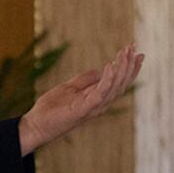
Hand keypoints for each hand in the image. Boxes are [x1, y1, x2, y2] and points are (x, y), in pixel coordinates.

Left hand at [17, 44, 143, 154]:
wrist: (36, 125)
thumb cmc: (51, 109)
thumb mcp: (69, 88)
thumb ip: (84, 80)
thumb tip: (99, 70)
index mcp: (97, 99)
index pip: (118, 83)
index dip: (129, 69)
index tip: (137, 53)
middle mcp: (99, 104)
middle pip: (121, 84)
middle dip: (129, 65)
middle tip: (133, 47)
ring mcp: (93, 108)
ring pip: (114, 87)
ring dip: (121, 69)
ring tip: (125, 53)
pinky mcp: (84, 109)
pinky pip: (100, 93)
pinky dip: (107, 79)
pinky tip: (111, 66)